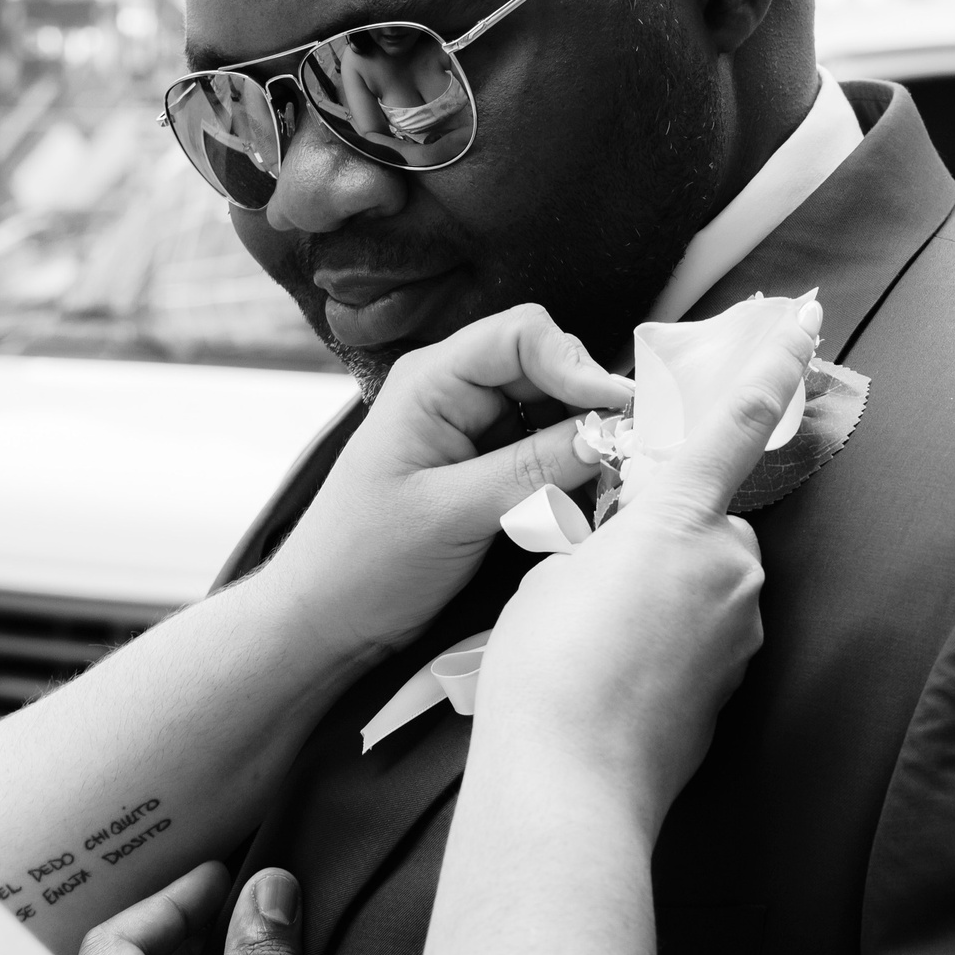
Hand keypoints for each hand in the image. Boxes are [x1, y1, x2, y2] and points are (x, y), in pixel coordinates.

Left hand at [263, 305, 633, 659]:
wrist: (326, 619)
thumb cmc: (364, 562)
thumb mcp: (453, 514)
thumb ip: (533, 469)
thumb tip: (609, 431)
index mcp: (431, 380)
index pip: (522, 335)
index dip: (577, 364)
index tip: (620, 409)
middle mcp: (454, 391)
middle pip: (547, 366)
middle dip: (588, 403)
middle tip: (628, 449)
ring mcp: (471, 428)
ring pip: (553, 409)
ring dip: (584, 439)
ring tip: (612, 477)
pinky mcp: (485, 466)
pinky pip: (545, 448)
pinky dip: (570, 468)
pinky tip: (585, 497)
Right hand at [475, 302, 818, 840]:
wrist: (570, 786)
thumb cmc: (547, 669)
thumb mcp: (555, 569)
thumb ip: (602, 534)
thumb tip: (626, 542)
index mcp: (681, 521)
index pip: (733, 426)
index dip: (770, 369)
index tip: (804, 321)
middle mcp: (730, 569)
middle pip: (709, 521)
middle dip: (665, 531)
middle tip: (597, 568)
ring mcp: (740, 631)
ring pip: (708, 580)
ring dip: (664, 590)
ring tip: (596, 636)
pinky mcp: (735, 683)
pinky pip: (705, 634)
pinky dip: (668, 641)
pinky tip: (617, 674)